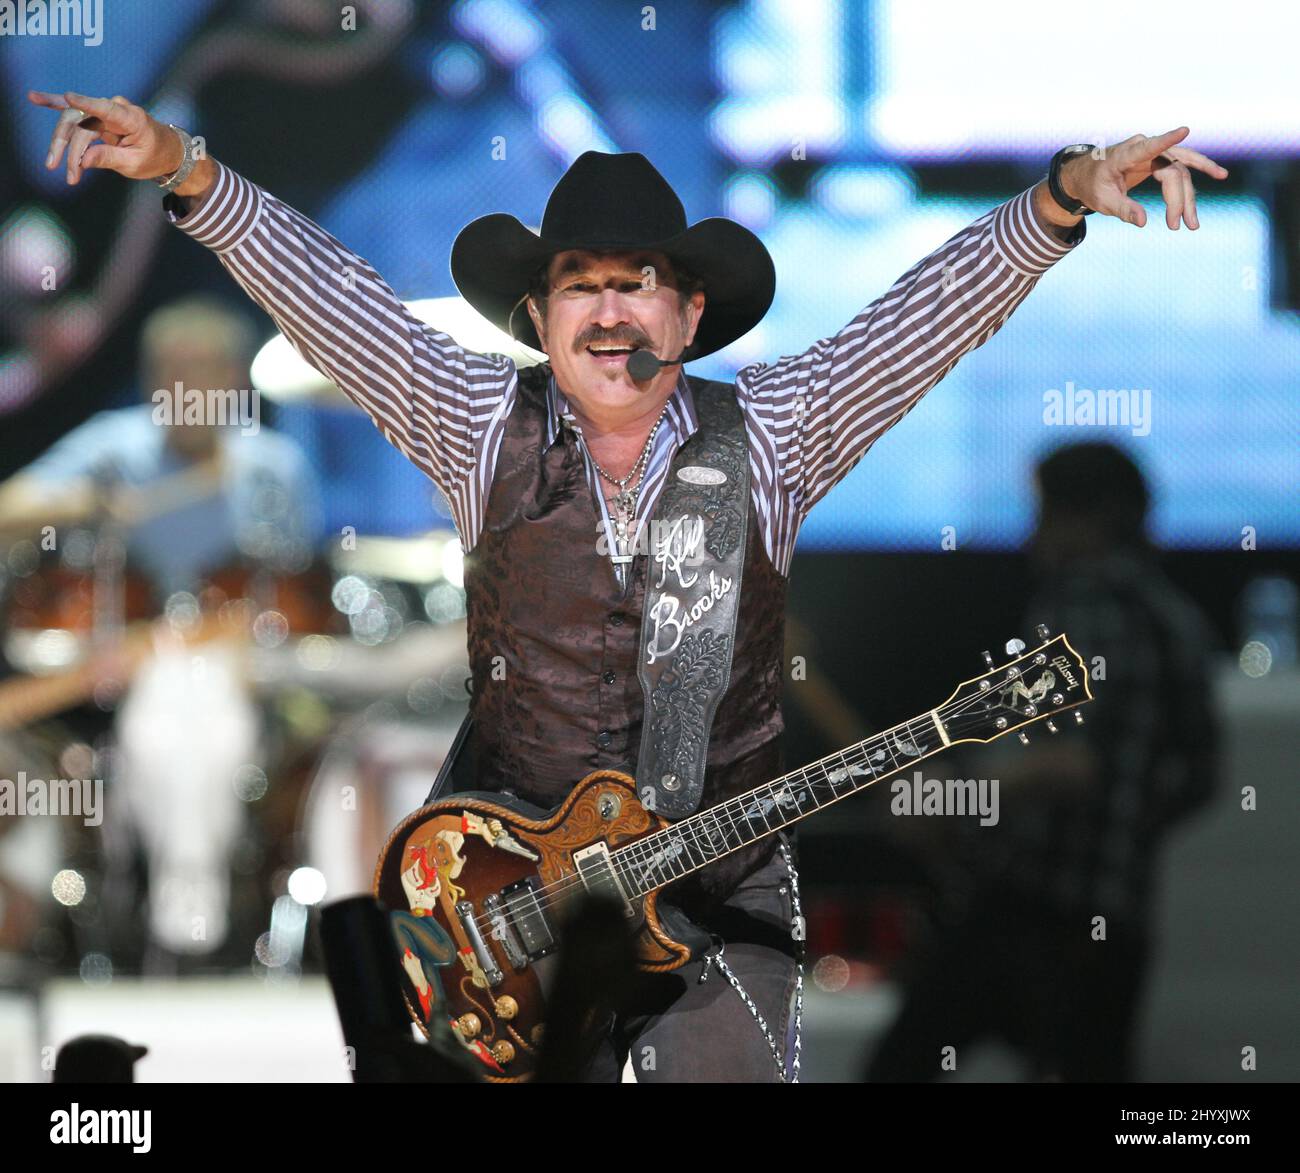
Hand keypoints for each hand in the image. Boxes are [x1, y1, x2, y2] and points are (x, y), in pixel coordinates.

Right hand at [27, 89, 181, 184]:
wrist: (165, 150)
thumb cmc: (153, 157)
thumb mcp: (135, 164)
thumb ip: (110, 159)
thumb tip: (83, 160)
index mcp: (132, 119)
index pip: (107, 109)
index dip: (87, 103)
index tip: (69, 98)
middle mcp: (116, 109)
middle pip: (83, 122)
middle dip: (69, 146)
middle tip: (62, 170)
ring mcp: (105, 111)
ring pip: (75, 123)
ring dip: (62, 144)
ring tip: (54, 165)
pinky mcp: (97, 116)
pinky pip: (75, 111)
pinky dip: (55, 104)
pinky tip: (35, 98)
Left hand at [1062, 128, 1228, 229]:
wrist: (1088, 175)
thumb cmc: (1093, 186)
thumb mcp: (1102, 202)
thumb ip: (1123, 210)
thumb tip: (1143, 222)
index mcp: (1124, 155)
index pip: (1148, 147)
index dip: (1166, 140)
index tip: (1184, 130)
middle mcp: (1144, 148)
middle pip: (1172, 171)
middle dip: (1178, 199)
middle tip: (1178, 226)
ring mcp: (1155, 152)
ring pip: (1180, 172)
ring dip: (1188, 197)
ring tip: (1193, 224)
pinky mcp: (1161, 159)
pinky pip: (1183, 166)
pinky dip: (1200, 172)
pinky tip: (1220, 174)